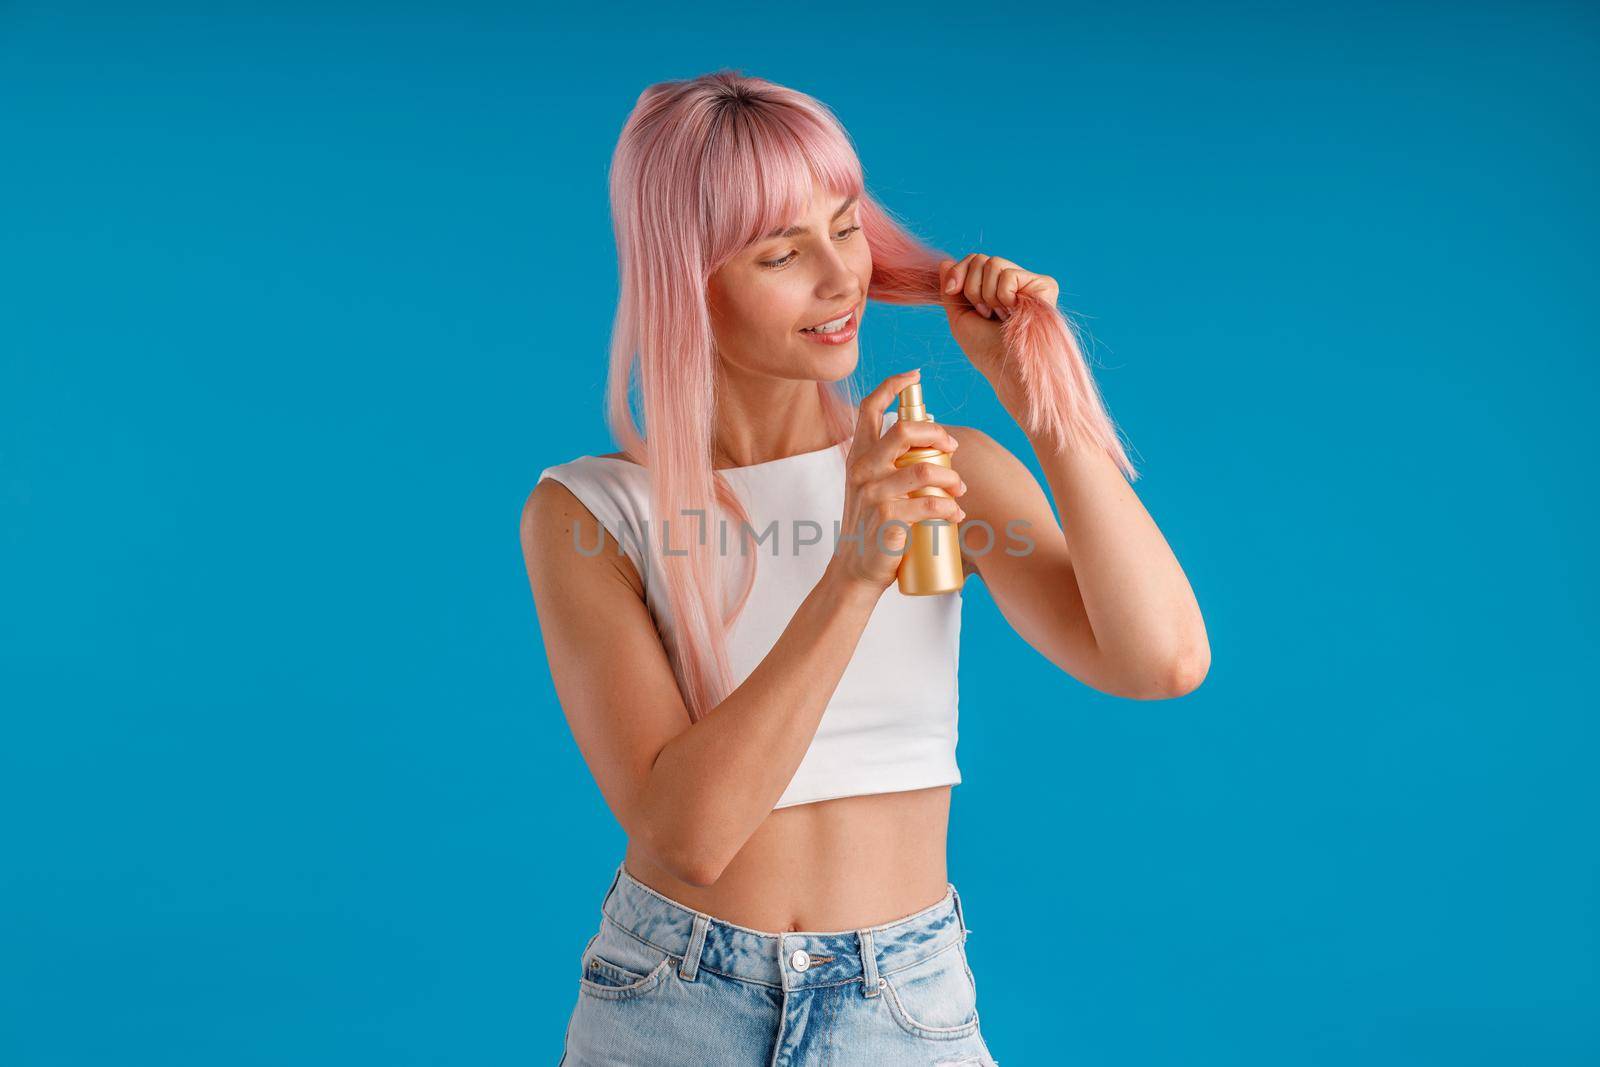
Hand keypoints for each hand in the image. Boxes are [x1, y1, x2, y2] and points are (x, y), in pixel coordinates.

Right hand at [827, 369, 967, 593]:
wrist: (855, 570)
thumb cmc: (872, 527)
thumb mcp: (870, 488)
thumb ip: (889, 465)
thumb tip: (933, 445)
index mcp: (858, 456)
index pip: (868, 408)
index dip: (891, 385)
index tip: (913, 376)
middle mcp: (861, 469)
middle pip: (903, 430)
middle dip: (936, 434)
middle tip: (952, 448)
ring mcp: (873, 493)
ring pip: (924, 470)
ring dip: (952, 478)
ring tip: (960, 489)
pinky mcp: (887, 518)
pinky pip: (929, 504)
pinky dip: (950, 508)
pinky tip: (957, 514)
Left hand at [938, 253, 1061, 409]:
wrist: (1007, 367)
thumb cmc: (985, 349)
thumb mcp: (959, 317)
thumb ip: (951, 289)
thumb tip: (945, 262)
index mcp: (994, 289)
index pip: (973, 260)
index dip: (959, 271)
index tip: (953, 290)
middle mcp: (1013, 283)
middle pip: (980, 258)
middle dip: (972, 288)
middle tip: (984, 313)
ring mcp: (1029, 283)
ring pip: (994, 263)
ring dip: (988, 295)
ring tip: (1000, 315)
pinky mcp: (1044, 286)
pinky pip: (1010, 275)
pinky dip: (1004, 296)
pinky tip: (1013, 312)